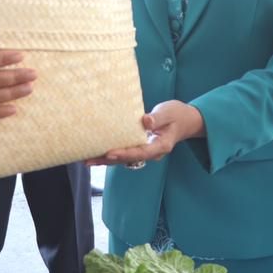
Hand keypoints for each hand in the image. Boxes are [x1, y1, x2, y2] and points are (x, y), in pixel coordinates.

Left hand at [88, 101, 204, 166]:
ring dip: (106, 159)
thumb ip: (158, 118)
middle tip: (89, 159)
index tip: (110, 153)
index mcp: (161, 146)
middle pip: (129, 159)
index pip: (141, 152)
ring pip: (124, 158)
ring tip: (87, 160)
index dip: (125, 154)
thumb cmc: (177, 115)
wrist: (185, 121)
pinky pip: (125, 152)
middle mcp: (152, 152)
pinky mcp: (140, 147)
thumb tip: (145, 121)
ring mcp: (145, 151)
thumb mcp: (169, 113)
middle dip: (109, 160)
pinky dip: (111, 153)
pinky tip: (97, 153)